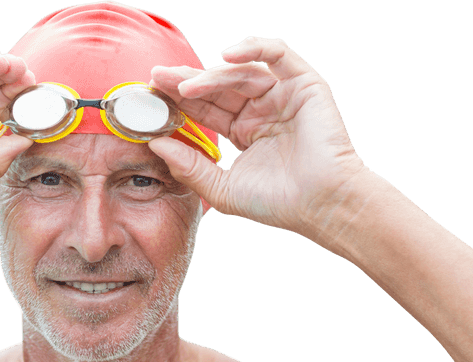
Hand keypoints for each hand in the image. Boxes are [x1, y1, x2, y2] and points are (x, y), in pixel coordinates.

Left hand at [149, 36, 368, 241]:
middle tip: (157, 78)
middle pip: (217, 87)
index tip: (151, 99)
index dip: (178, 101)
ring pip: (239, 72)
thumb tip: (155, 144)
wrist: (321, 204)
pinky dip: (253, 47)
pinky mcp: (303, 84)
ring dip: (210, 75)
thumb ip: (189, 167)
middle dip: (185, 81)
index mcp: (243, 132)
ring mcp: (281, 95)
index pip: (205, 109)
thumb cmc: (278, 203)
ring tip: (185, 86)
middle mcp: (261, 110)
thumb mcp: (222, 188)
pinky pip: (277, 54)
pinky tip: (227, 55)